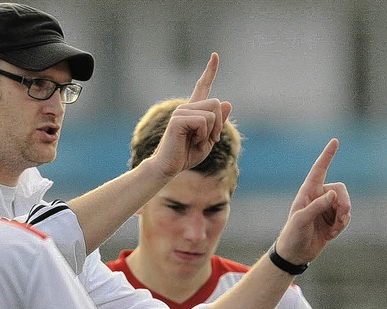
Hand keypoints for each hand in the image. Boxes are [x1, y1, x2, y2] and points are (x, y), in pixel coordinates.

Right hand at [149, 52, 232, 176]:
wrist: (169, 167)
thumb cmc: (187, 155)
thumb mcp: (209, 139)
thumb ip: (218, 122)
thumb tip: (226, 102)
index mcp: (194, 110)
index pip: (203, 86)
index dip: (210, 71)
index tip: (215, 55)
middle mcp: (186, 107)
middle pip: (216, 103)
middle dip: (219, 124)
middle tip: (209, 140)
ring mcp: (181, 112)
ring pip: (212, 113)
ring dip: (210, 132)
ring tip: (197, 142)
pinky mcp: (178, 120)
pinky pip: (203, 122)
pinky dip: (203, 135)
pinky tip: (193, 142)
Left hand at [275, 138, 350, 264]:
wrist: (295, 253)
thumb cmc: (293, 234)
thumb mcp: (301, 220)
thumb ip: (316, 206)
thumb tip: (333, 194)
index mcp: (307, 192)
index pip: (319, 170)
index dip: (327, 156)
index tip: (335, 141)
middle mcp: (317, 196)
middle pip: (341, 189)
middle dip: (344, 203)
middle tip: (341, 217)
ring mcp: (326, 208)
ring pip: (346, 204)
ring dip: (343, 217)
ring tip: (333, 229)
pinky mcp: (332, 219)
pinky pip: (346, 216)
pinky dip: (342, 225)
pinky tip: (331, 235)